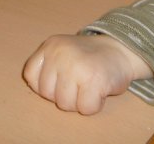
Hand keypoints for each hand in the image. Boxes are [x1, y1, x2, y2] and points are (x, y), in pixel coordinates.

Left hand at [22, 34, 152, 114]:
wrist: (122, 50)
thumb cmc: (90, 57)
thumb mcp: (63, 51)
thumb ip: (48, 66)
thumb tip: (36, 87)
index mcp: (51, 45)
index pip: (31, 76)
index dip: (45, 85)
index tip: (61, 80)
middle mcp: (61, 53)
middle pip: (47, 94)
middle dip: (63, 94)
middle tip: (79, 82)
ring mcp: (76, 66)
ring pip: (64, 104)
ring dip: (79, 101)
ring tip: (89, 85)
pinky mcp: (94, 80)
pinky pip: (85, 108)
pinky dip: (94, 105)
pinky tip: (99, 90)